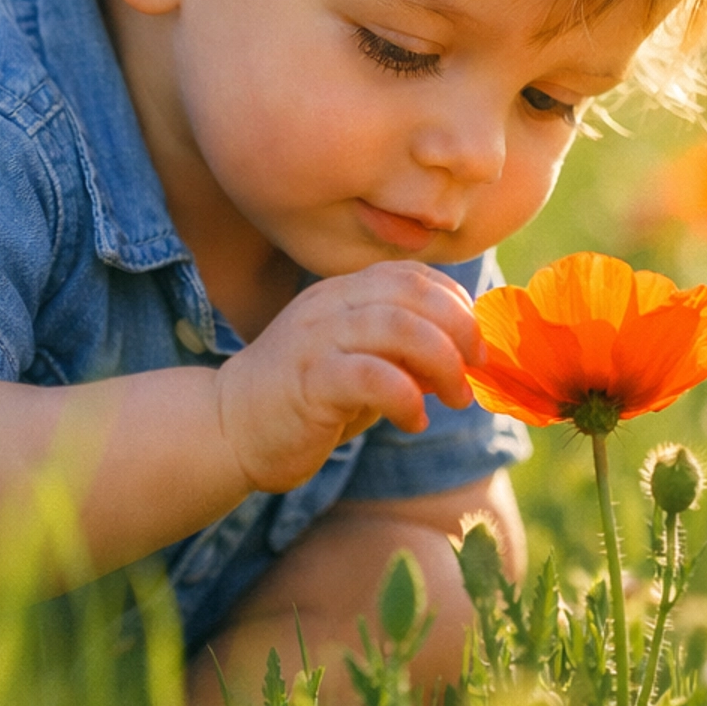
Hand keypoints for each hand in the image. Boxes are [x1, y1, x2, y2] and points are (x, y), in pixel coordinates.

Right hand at [214, 263, 487, 492]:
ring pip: (397, 326)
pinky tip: (414, 420)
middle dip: (460, 330)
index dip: (458, 305)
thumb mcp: (364, 365)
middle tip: (476, 371)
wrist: (229, 429)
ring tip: (457, 397)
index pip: (413, 275)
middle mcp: (330, 304)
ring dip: (442, 362)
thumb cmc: (307, 400)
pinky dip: (405, 397)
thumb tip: (468, 357)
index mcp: (343, 292)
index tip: (477, 345)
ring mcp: (316, 338)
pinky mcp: (307, 380)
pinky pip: (370, 376)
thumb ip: (407, 354)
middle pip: (413, 293)